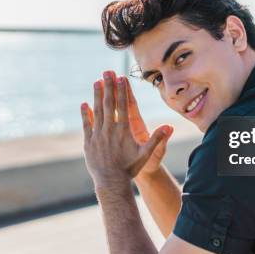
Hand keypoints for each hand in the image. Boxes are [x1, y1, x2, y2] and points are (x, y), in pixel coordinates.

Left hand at [80, 70, 172, 186]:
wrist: (111, 182)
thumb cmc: (130, 168)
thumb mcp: (146, 154)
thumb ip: (157, 139)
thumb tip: (170, 127)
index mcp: (123, 130)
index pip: (123, 105)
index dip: (122, 90)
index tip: (121, 78)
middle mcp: (109, 130)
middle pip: (109, 103)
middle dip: (109, 86)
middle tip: (107, 72)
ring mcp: (97, 135)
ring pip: (97, 111)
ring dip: (97, 95)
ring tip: (96, 82)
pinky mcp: (88, 142)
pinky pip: (86, 124)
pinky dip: (85, 114)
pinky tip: (84, 104)